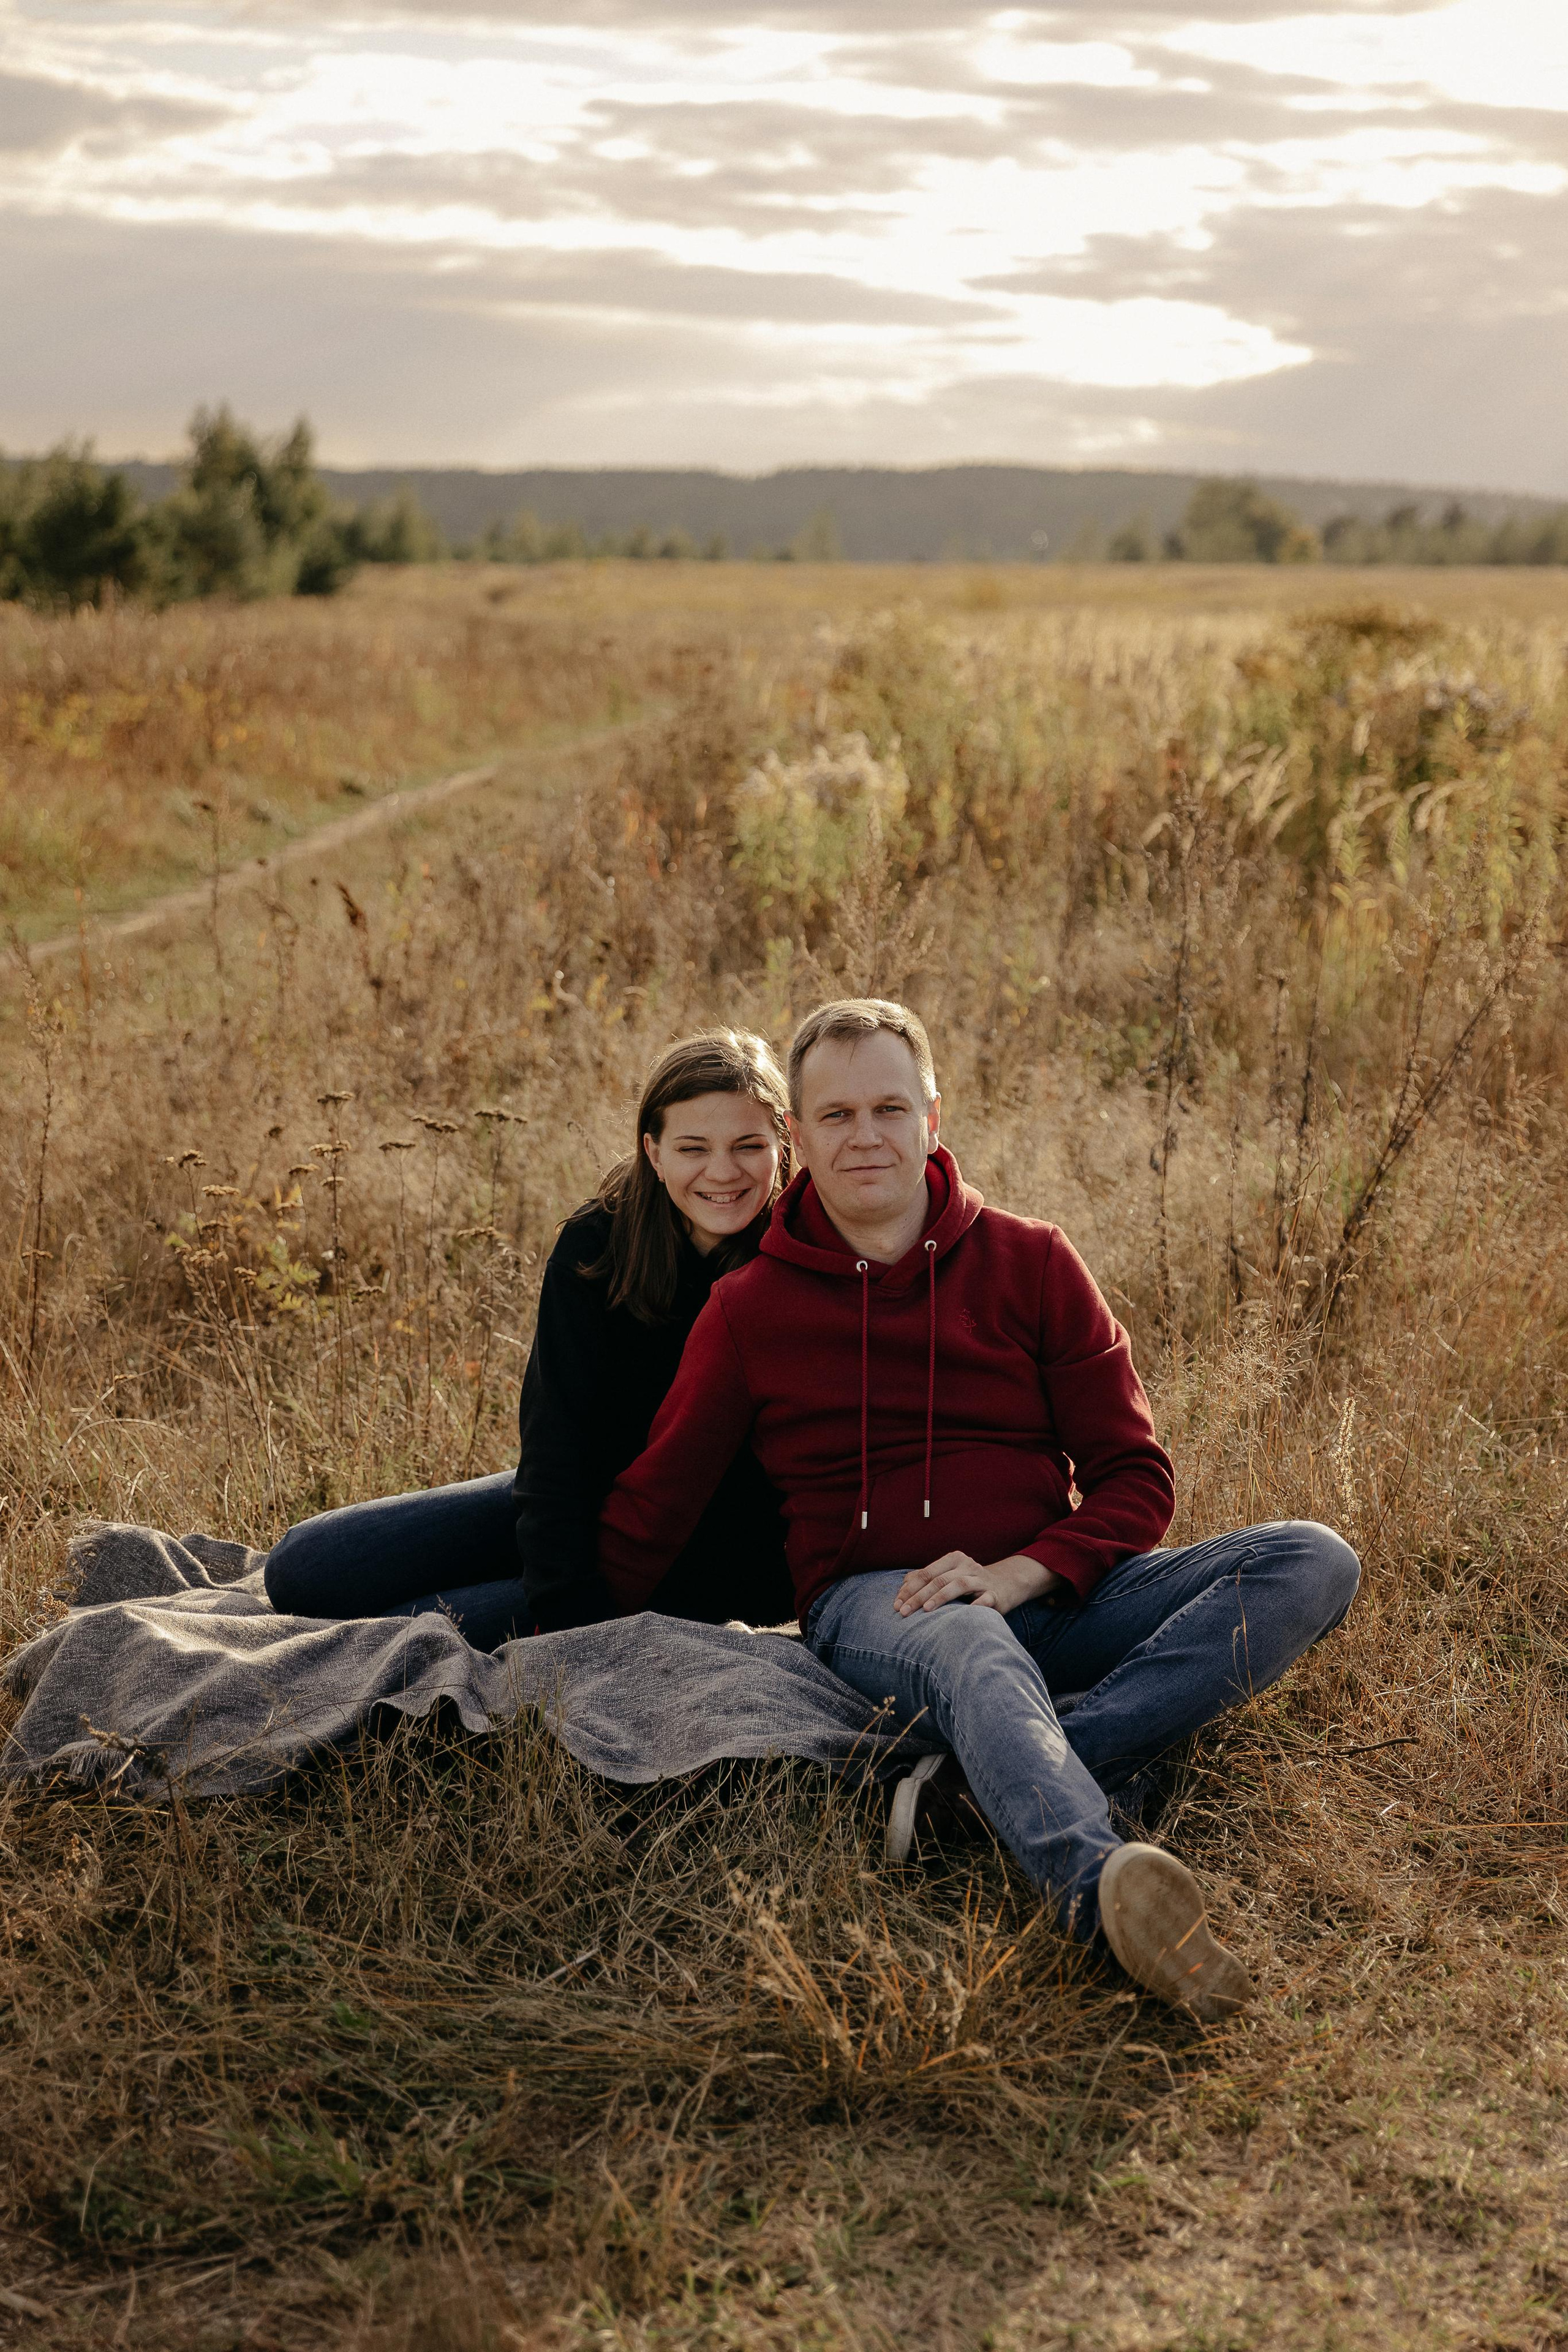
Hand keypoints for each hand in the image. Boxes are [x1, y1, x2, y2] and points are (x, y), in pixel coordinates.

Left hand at [893, 1551, 1069, 1616]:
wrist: (1007, 1584)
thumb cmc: (970, 1583)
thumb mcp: (949, 1576)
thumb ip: (928, 1578)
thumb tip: (903, 1586)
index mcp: (954, 1559)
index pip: (926, 1573)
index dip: (909, 1588)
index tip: (896, 1604)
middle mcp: (967, 1566)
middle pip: (938, 1579)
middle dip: (918, 1596)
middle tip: (904, 1612)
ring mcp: (982, 1580)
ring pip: (959, 1585)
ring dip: (940, 1597)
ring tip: (926, 1610)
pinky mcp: (995, 1595)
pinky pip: (985, 1600)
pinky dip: (975, 1606)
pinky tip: (965, 1613)